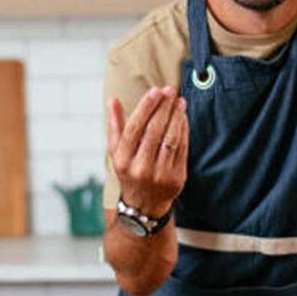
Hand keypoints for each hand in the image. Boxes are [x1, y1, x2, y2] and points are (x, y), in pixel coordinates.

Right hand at [107, 86, 187, 216]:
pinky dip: (184, 130)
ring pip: (170, 138)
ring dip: (176, 116)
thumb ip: (115, 125)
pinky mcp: (176, 178)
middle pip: (154, 130)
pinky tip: (183, 118)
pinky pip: (182, 149)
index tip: (155, 91)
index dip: (146, 107)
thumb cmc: (129, 171)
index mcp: (122, 160)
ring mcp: (159, 174)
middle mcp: (140, 168)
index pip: (135, 127)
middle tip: (170, 91)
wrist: (144, 205)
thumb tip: (112, 100)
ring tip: (179, 101)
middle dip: (163, 107)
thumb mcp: (116, 152)